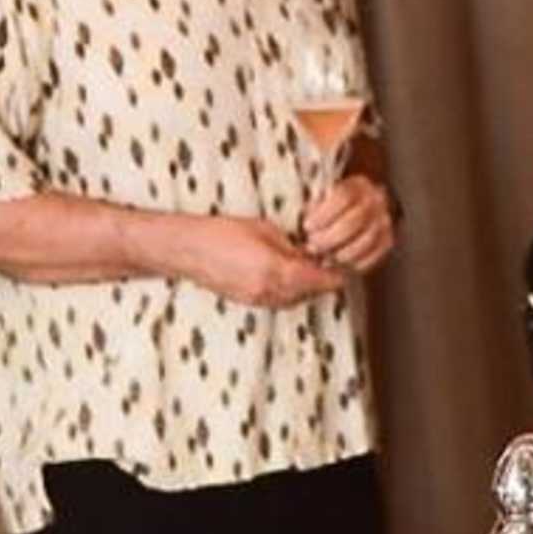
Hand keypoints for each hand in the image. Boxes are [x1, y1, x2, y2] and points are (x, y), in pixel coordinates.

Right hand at [181, 211, 338, 309]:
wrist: (189, 250)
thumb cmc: (224, 232)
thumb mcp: (267, 230)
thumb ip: (294, 246)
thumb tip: (314, 253)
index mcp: (280, 271)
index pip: (324, 281)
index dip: (338, 272)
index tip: (343, 261)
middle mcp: (272, 293)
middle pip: (314, 293)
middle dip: (323, 278)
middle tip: (327, 259)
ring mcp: (260, 301)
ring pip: (298, 299)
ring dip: (306, 285)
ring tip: (305, 264)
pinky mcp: (250, 303)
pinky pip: (281, 300)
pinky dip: (290, 290)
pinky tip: (284, 272)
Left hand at [300, 165, 395, 277]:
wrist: (353, 212)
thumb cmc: (327, 206)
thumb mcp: (317, 197)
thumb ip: (310, 202)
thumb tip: (296, 211)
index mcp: (356, 184)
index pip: (344, 196)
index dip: (324, 214)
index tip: (306, 226)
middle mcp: (375, 200)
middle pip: (354, 221)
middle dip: (329, 238)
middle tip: (312, 246)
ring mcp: (383, 221)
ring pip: (365, 241)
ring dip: (341, 253)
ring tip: (324, 257)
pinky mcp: (386, 241)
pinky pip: (373, 256)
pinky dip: (354, 263)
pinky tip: (338, 263)